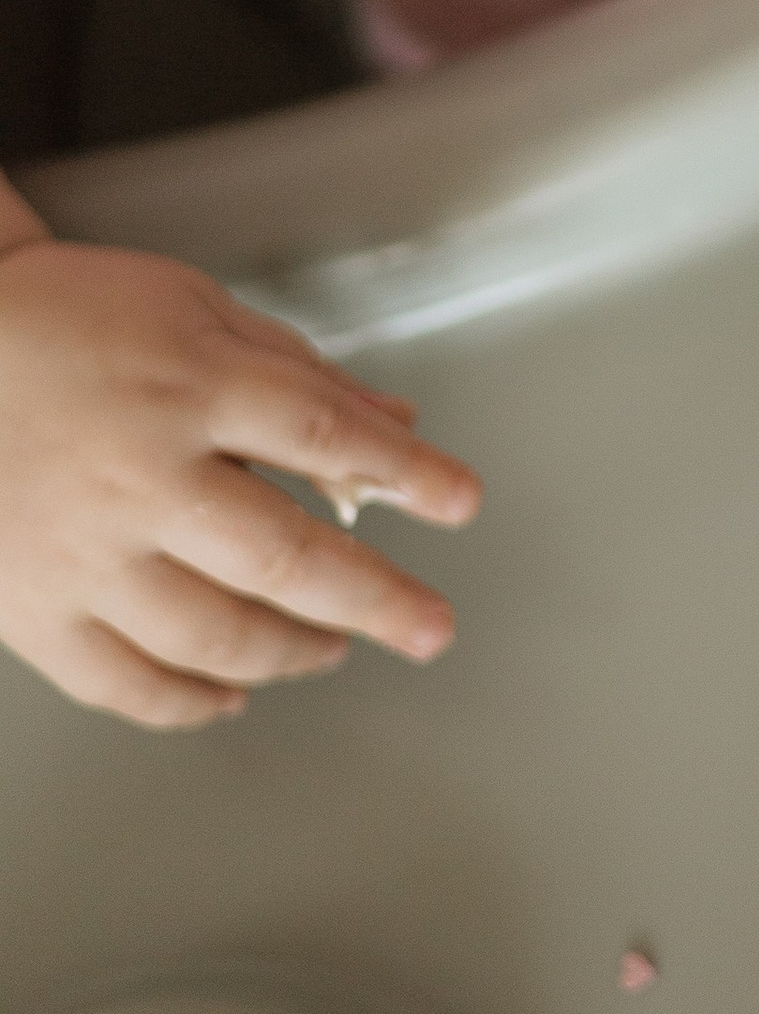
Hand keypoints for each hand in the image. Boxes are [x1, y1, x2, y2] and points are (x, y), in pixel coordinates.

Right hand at [0, 233, 479, 726]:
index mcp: (190, 386)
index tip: (461, 502)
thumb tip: (396, 421)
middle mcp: (141, 475)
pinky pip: (120, 680)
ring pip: (211, 632)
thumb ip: (298, 373)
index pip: (327, 435)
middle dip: (375, 599)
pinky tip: (230, 695)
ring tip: (333, 647)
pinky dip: (185, 701)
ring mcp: (83, 550)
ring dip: (291, 651)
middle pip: (282, 555)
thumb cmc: (65, 320)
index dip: (408, 474)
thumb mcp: (195, 312)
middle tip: (431, 626)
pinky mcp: (31, 605)